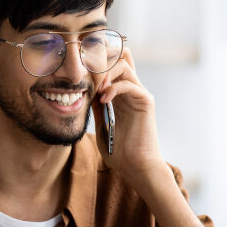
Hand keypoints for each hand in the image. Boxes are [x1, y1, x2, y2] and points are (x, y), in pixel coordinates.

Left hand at [93, 47, 164, 182]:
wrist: (136, 166)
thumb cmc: (118, 152)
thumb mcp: (100, 126)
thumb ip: (96, 108)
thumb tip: (86, 93)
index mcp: (119, 96)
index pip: (112, 67)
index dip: (98, 62)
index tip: (80, 68)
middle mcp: (130, 92)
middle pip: (118, 59)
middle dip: (100, 62)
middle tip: (87, 74)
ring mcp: (139, 94)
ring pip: (124, 66)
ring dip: (106, 73)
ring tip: (96, 89)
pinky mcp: (146, 101)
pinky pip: (129, 84)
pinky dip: (114, 88)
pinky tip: (103, 99)